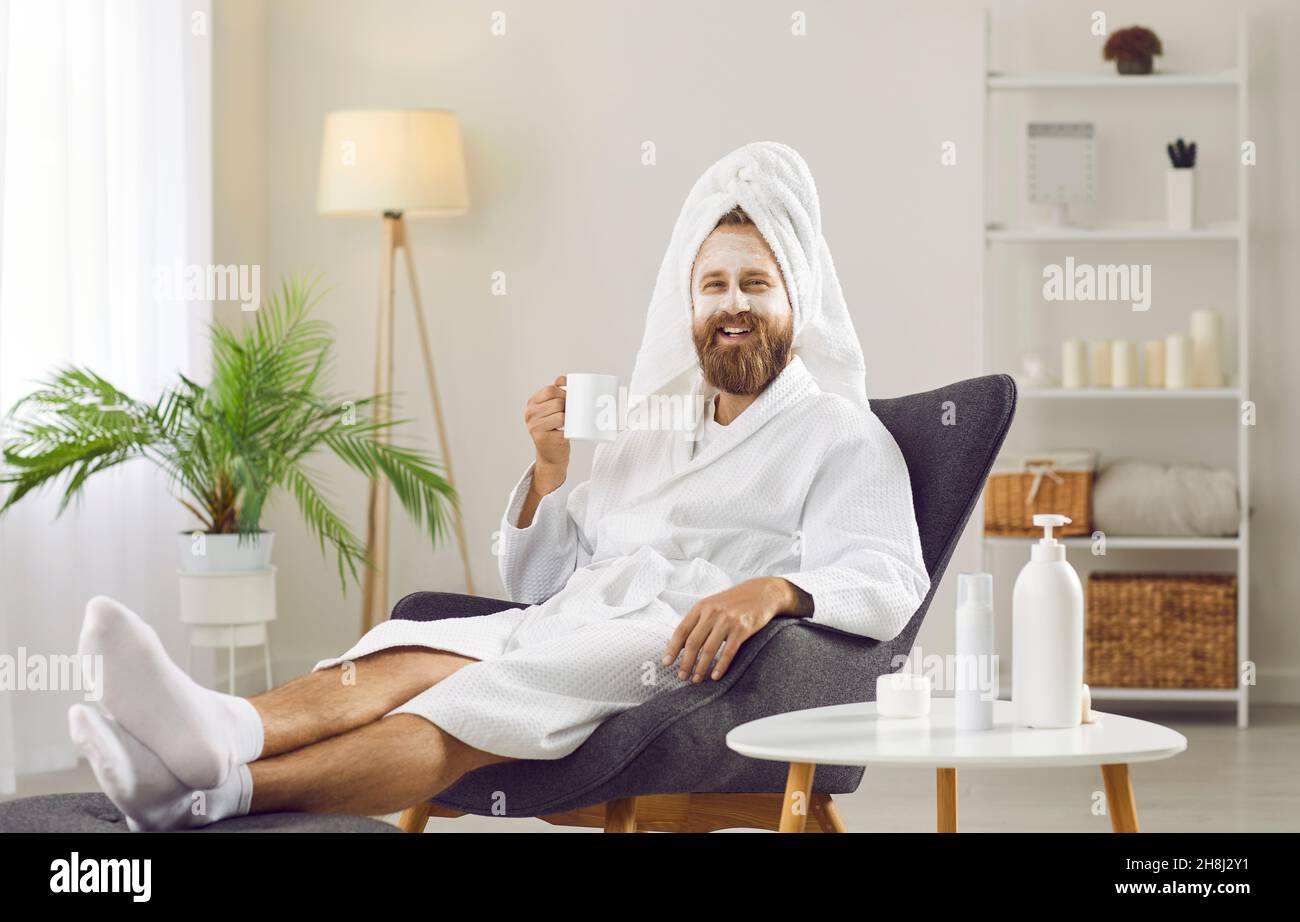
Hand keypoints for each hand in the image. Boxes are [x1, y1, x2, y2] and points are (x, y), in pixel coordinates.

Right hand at [524, 375, 569, 492]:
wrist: (551, 456)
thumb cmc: (554, 430)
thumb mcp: (551, 410)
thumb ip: (555, 393)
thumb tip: (563, 378)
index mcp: (532, 404)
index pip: (550, 390)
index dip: (564, 392)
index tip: (570, 398)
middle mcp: (530, 414)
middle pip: (557, 401)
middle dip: (569, 404)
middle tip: (574, 412)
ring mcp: (535, 426)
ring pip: (561, 413)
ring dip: (571, 416)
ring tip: (571, 422)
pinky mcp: (543, 438)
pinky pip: (563, 427)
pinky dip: (570, 428)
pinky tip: (569, 430)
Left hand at [662, 578, 806, 682]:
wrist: (763, 592)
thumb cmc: (734, 602)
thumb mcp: (712, 606)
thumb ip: (696, 622)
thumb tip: (676, 643)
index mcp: (701, 607)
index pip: (681, 630)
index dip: (672, 648)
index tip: (666, 662)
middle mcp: (712, 613)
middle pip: (693, 643)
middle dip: (685, 663)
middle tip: (682, 677)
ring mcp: (727, 620)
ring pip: (709, 649)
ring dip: (701, 667)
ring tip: (697, 679)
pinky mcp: (742, 628)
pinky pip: (728, 651)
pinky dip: (721, 666)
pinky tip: (715, 676)